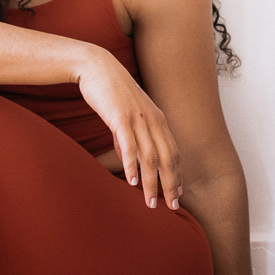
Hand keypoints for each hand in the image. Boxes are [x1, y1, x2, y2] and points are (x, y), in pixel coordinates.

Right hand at [75, 47, 182, 208]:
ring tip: (151, 202)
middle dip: (171, 184)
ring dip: (152, 182)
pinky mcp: (120, 117)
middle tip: (172, 206)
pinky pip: (129, 145)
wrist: (96, 67)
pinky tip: (132, 181)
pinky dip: (132, 164)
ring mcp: (138, 119)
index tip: (178, 194)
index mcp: (158, 120)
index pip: (173, 153)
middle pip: (167, 158)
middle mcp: (154, 120)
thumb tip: (130, 161)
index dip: (177, 175)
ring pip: (150, 156)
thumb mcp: (125, 118)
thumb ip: (129, 139)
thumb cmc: (110, 93)